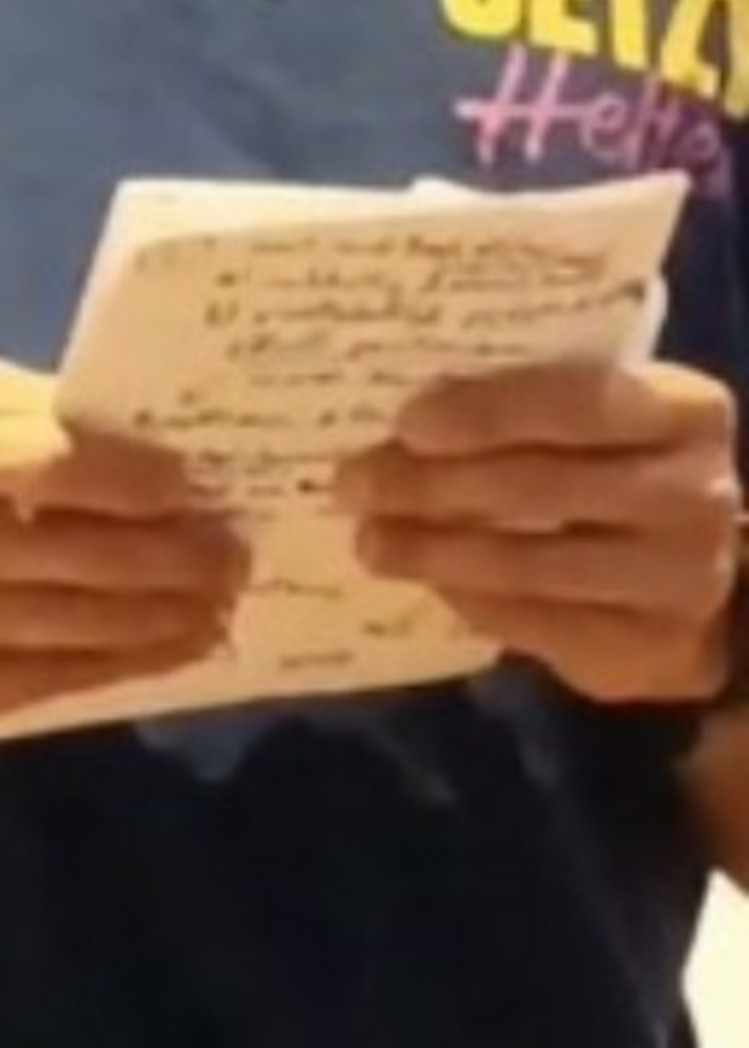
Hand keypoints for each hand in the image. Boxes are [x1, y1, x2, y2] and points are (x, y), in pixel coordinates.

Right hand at [0, 360, 246, 741]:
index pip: (44, 461)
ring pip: (86, 622)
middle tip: (237, 548)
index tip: (195, 482)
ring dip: (172, 611)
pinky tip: (184, 644)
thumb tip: (132, 421)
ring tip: (224, 597)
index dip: (131, 477)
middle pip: (81, 552)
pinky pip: (68, 678)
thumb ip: (16, 410)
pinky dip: (139, 661)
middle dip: (176, 554)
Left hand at [339, 361, 741, 704]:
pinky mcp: (661, 651)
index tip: (408, 423)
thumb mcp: (579, 410)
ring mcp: (688, 581)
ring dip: (437, 553)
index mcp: (683, 410)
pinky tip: (429, 583)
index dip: (489, 412)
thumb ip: (514, 401)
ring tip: (369, 541)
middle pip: (544, 486)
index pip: (580, 402)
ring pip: (537, 564)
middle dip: (433, 485)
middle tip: (353, 483)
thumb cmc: (609, 458)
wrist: (686, 561)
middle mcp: (699, 495)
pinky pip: (548, 626)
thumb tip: (395, 422)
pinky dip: (477, 604)